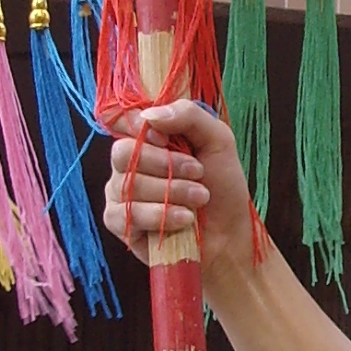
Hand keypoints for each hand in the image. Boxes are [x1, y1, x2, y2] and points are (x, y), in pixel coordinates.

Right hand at [103, 100, 256, 292]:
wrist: (230, 235)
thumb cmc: (223, 187)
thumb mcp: (218, 141)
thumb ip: (189, 116)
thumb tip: (148, 115)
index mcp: (149, 139)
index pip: (121, 120)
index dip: (138, 127)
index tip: (167, 138)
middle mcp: (129, 164)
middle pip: (122, 152)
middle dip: (165, 164)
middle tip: (198, 173)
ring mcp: (122, 194)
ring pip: (128, 184)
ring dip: (172, 192)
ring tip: (200, 199)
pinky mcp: (121, 223)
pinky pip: (126, 214)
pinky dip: (159, 215)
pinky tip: (184, 219)